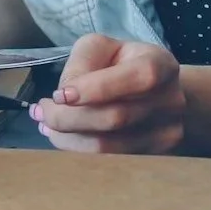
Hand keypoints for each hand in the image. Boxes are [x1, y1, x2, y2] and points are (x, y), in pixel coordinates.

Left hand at [32, 34, 184, 153]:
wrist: (156, 92)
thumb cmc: (121, 64)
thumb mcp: (100, 48)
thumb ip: (82, 64)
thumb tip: (64, 97)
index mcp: (160, 64)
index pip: (136, 78)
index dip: (96, 88)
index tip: (59, 95)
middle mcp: (170, 100)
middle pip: (116, 118)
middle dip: (68, 117)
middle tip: (40, 112)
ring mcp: (167, 132)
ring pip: (109, 146)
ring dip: (68, 138)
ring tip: (46, 126)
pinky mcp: (156, 156)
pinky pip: (110, 161)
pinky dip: (79, 150)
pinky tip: (63, 138)